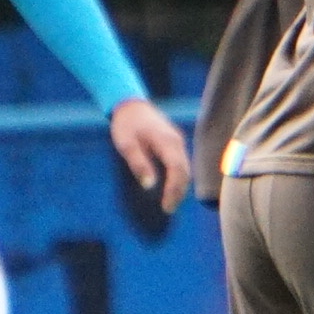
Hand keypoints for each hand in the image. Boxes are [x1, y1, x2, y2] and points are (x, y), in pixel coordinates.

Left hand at [107, 98, 193, 213]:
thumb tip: (149, 185)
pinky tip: (171, 187)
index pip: (177, 170)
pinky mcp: (175, 143)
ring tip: (170, 203)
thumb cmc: (127, 124)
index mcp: (167, 142)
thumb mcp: (126, 144)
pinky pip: (181, 163)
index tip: (166, 206)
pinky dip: (179, 178)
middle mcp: (177, 142)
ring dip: (180, 186)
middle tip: (168, 209)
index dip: (174, 190)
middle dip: (179, 192)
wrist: (131, 105)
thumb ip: (138, 163)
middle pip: (185, 172)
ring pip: (186, 168)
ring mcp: (178, 142)